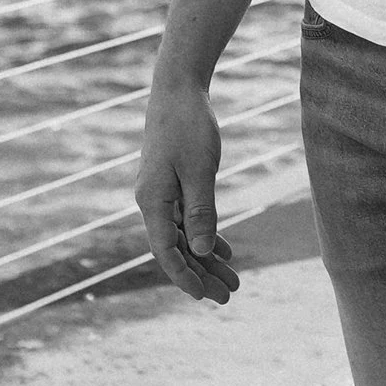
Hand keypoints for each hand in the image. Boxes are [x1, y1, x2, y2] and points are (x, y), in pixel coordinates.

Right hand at [136, 68, 240, 304]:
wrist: (177, 89)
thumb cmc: (188, 126)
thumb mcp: (200, 170)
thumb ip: (201, 212)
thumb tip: (202, 251)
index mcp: (152, 201)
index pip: (167, 251)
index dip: (185, 276)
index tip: (205, 296)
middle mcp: (152, 201)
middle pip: (177, 249)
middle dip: (202, 274)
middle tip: (230, 296)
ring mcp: (161, 193)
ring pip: (184, 236)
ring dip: (207, 258)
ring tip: (233, 280)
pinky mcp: (173, 183)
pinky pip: (187, 219)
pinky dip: (205, 235)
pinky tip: (223, 250)